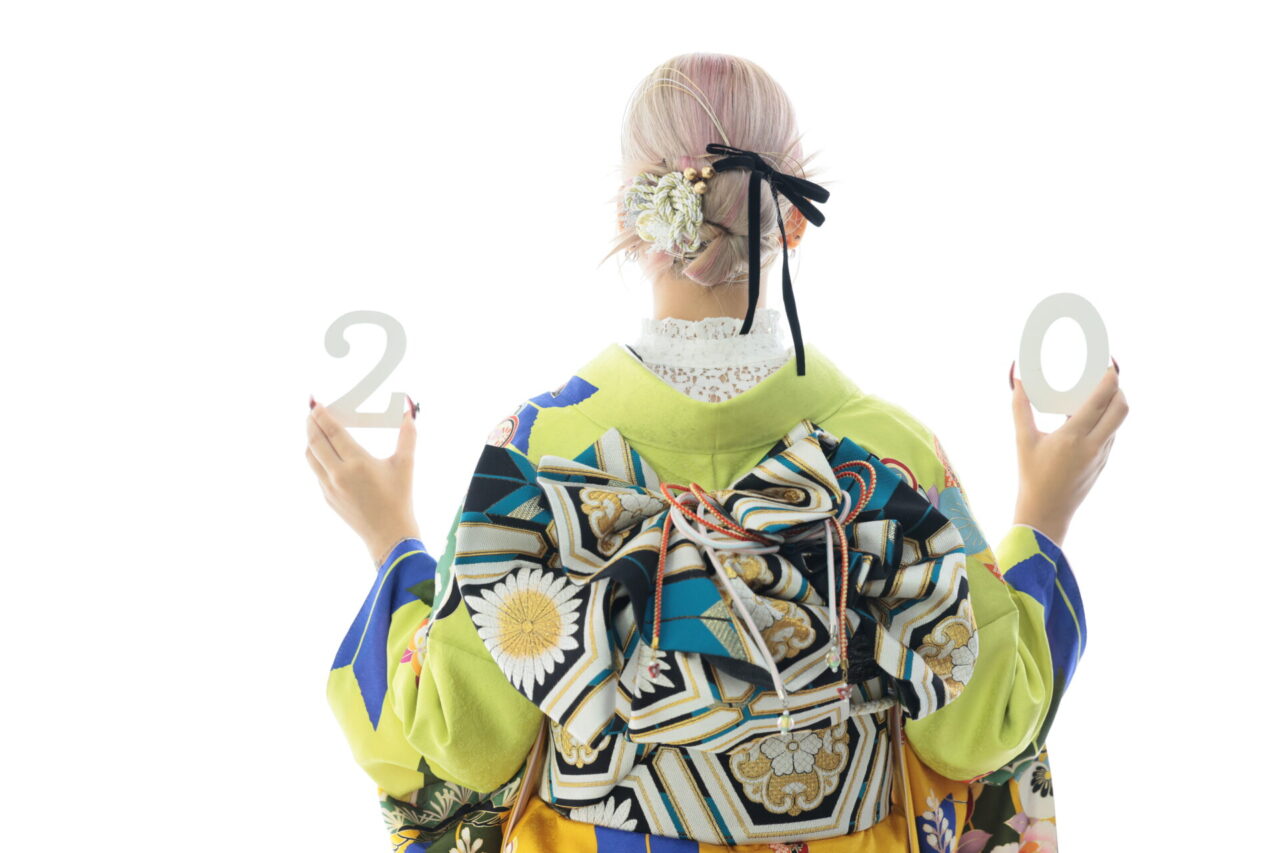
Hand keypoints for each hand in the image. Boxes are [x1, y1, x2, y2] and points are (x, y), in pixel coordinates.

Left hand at [305, 399, 420, 565]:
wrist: (389, 535)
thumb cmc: (400, 499)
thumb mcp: (405, 465)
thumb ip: (408, 435)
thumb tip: (409, 411)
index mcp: (357, 463)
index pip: (332, 432)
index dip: (322, 415)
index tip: (317, 404)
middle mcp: (338, 474)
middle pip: (315, 441)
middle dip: (311, 423)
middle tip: (312, 411)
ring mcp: (329, 487)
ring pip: (311, 457)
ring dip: (310, 440)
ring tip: (314, 430)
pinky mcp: (327, 497)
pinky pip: (317, 472)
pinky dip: (317, 457)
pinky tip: (325, 453)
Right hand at [1011, 363, 1128, 544]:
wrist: (1046, 512)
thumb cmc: (1031, 475)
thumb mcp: (1023, 440)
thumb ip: (1020, 407)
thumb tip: (1017, 379)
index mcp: (1073, 436)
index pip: (1101, 400)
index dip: (1109, 379)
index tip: (1109, 365)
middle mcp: (1093, 445)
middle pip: (1121, 408)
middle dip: (1119, 388)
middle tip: (1108, 376)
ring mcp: (1101, 455)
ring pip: (1118, 422)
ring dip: (1114, 404)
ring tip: (1099, 393)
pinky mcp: (1103, 462)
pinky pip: (1111, 434)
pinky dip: (1107, 420)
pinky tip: (1091, 417)